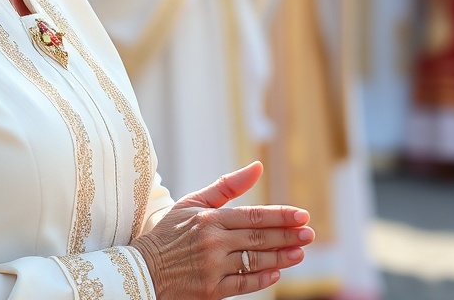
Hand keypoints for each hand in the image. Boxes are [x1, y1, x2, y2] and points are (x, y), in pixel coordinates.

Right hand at [132, 162, 312, 299]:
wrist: (144, 269)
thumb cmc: (169, 233)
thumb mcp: (193, 203)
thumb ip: (226, 186)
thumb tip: (257, 167)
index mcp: (209, 219)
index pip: (253, 216)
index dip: (280, 216)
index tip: (302, 215)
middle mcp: (212, 242)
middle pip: (259, 238)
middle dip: (288, 235)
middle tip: (309, 233)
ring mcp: (212, 268)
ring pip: (255, 261)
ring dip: (281, 257)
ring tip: (300, 252)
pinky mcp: (211, 291)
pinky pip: (243, 285)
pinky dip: (262, 278)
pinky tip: (276, 272)